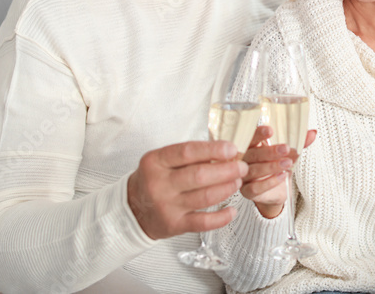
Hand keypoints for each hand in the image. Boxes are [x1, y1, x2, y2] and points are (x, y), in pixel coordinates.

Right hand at [126, 140, 247, 239]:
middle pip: (199, 175)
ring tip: (237, 182)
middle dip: (226, 170)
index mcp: (155, 162)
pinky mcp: (174, 225)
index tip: (231, 148)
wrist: (132, 210)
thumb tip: (223, 151)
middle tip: (241, 167)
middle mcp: (159, 184)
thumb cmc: (154, 179)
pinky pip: (203, 222)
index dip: (213, 149)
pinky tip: (232, 210)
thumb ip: (188, 156)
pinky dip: (221, 217)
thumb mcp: (161, 161)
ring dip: (226, 189)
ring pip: (204, 198)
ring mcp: (167, 206)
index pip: (187, 152)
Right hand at [241, 126, 316, 218]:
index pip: (251, 137)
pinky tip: (282, 176)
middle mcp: (244, 160)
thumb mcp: (289, 153)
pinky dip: (270, 182)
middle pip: (253, 154)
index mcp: (251, 146)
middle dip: (270, 151)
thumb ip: (299, 143)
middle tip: (286, 148)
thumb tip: (313, 133)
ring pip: (255, 170)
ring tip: (288, 163)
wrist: (275, 191)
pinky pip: (256, 187)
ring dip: (272, 166)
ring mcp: (244, 176)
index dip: (259, 133)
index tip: (270, 130)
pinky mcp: (247, 191)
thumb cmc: (277, 167)